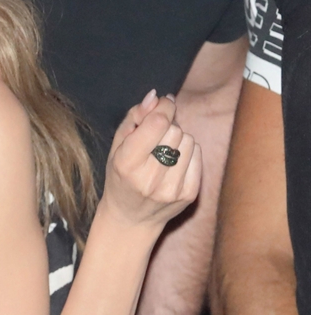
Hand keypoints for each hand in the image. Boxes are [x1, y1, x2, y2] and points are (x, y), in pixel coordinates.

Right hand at [102, 90, 201, 231]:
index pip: (157, 123)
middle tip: (157, 136)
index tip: (164, 104)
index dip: (163, 108)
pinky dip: (188, 154)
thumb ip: (134, 117)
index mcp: (127, 163)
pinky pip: (198, 156)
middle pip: (175, 130)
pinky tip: (175, 163)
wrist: (131, 218)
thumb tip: (155, 96)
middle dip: (167, 127)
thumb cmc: (121, 176)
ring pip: (189, 141)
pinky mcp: (189, 195)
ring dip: (179, 140)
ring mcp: (172, 189)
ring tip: (165, 151)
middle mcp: (150, 177)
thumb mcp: (116, 146)